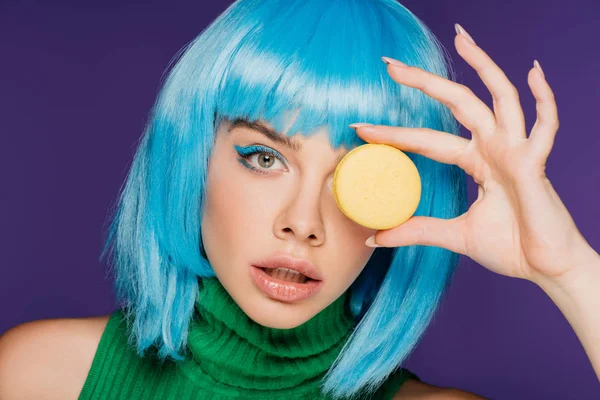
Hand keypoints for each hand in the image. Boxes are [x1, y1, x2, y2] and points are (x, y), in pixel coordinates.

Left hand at [353, 24, 595, 288]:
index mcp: (476, 161)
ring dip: (482, 65)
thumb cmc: (510, 247)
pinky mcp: (537, 163)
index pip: (428, 139)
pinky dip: (543, 98)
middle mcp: (494, 148)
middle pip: (457, 102)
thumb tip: (375, 238)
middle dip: (424, 82)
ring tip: (461, 38)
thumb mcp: (454, 236)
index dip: (395, 133)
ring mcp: (516, 151)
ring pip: (500, 97)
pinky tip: (533, 71)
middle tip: (390, 65)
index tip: (361, 127)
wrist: (545, 268)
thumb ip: (417, 231)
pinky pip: (544, 126)